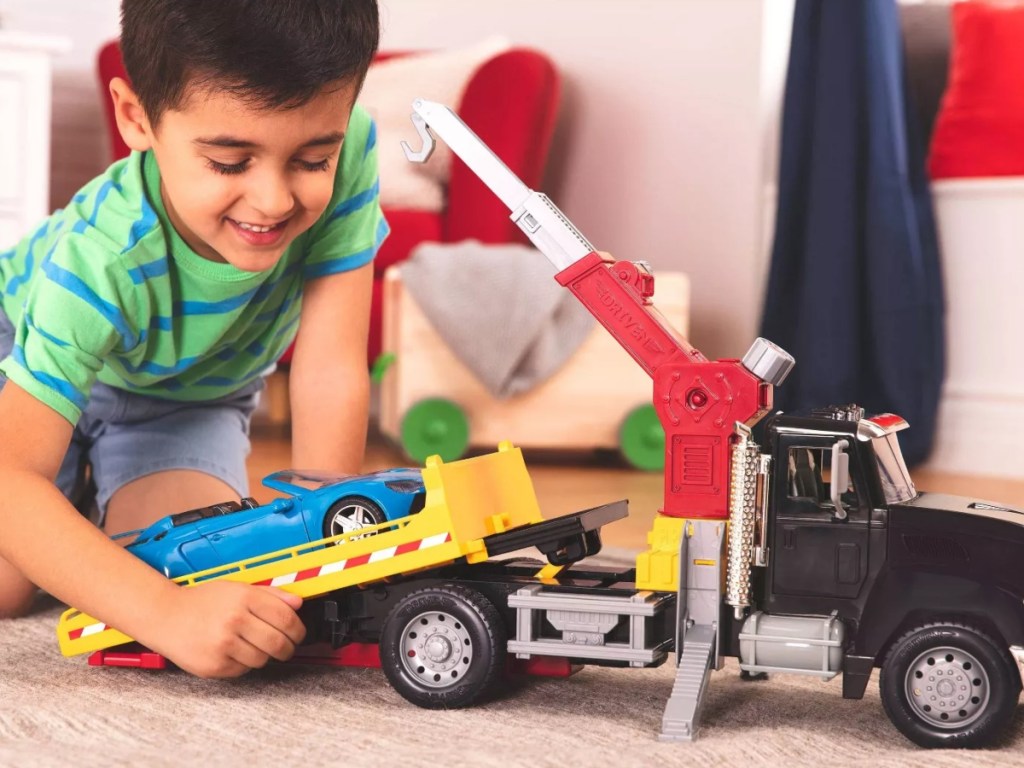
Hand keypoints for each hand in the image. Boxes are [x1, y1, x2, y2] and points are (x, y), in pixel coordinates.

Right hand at [148, 581, 306, 677]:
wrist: (165, 616)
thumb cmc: (202, 601)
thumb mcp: (237, 588)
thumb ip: (270, 594)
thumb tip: (298, 602)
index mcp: (244, 598)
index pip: (286, 618)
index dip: (298, 629)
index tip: (298, 633)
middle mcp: (234, 620)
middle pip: (279, 643)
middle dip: (288, 648)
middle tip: (286, 647)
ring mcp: (224, 645)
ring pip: (262, 660)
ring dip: (264, 656)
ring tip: (252, 645)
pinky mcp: (214, 665)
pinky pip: (243, 670)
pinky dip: (244, 663)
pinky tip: (233, 651)